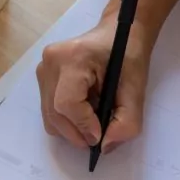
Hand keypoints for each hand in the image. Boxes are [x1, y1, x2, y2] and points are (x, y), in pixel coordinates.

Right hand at [36, 19, 149, 150]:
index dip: (83, 125)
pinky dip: (68, 119)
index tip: (101, 135)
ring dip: (73, 127)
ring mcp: (43, 69)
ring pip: (50, 117)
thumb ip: (127, 121)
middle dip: (78, 132)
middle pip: (55, 114)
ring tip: (94, 116)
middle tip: (100, 135)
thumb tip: (105, 147)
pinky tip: (85, 108)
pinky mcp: (42, 77)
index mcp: (73, 57)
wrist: (117, 33)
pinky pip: (50, 111)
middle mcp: (50, 61)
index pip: (67, 103)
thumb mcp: (137, 89)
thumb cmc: (128, 55)